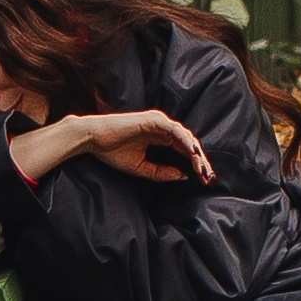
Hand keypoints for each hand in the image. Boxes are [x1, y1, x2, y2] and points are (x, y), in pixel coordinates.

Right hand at [7, 106, 214, 188]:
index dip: (195, 165)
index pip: (183, 150)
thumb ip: (161, 172)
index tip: (203, 180)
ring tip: (202, 169)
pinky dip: (185, 141)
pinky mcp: (154, 120)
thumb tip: (183, 176)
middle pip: (188, 144)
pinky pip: (175, 131)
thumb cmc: (113, 151)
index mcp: (160, 136)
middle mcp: (162, 127)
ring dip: (195, 154)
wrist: (93, 139)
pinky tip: (191, 153)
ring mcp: (159, 122)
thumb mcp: (141, 167)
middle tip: (208, 177)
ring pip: (185, 137)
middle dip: (200, 161)